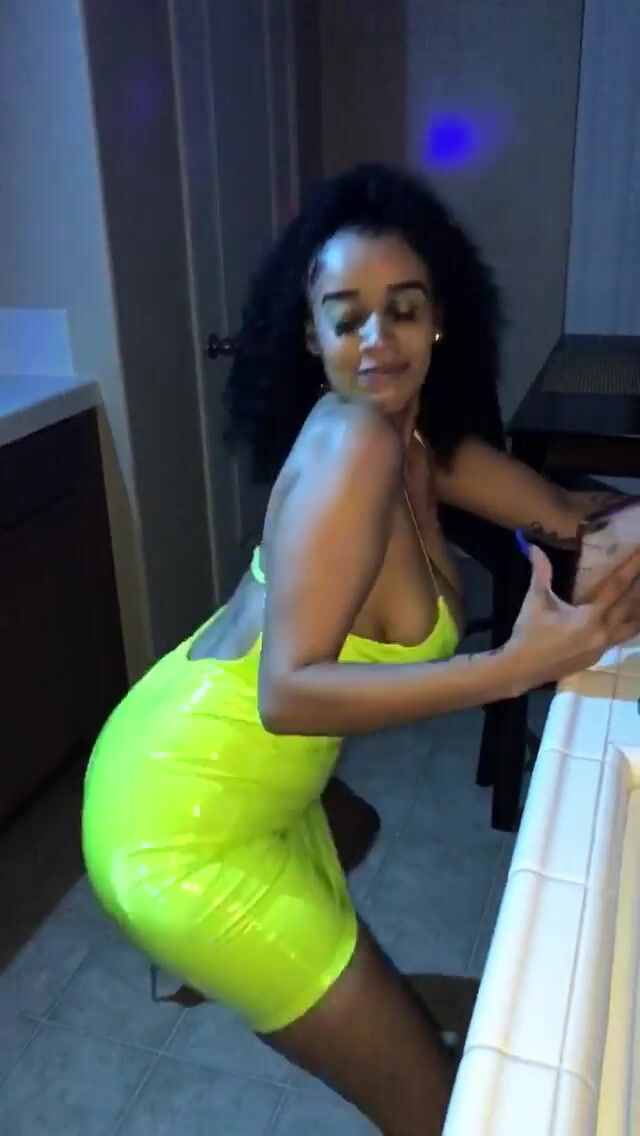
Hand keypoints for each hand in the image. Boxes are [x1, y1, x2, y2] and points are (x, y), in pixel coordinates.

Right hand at [506, 545, 639, 692]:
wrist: (521, 669)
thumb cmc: (529, 633)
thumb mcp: (535, 600)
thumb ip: (541, 572)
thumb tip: (534, 547)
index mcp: (590, 618)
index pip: (617, 587)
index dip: (631, 568)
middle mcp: (602, 633)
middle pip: (631, 607)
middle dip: (639, 588)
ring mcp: (601, 649)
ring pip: (630, 628)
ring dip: (637, 612)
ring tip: (638, 596)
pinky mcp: (596, 658)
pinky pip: (618, 639)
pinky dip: (625, 626)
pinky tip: (622, 619)